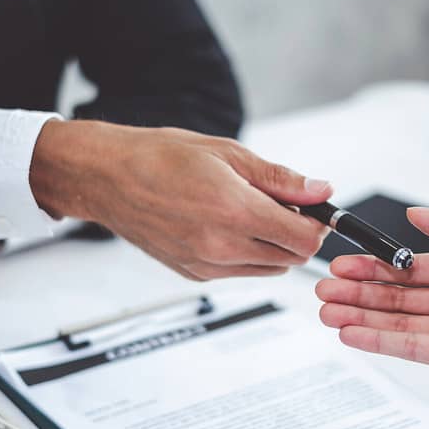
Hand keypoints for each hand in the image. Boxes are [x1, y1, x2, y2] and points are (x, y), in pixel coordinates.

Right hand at [29, 120, 330, 279]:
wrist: (108, 178)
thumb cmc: (160, 158)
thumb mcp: (228, 154)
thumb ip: (280, 178)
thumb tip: (320, 190)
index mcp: (235, 212)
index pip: (305, 240)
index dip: (317, 224)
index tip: (312, 208)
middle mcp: (221, 247)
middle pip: (291, 259)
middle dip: (295, 233)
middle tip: (277, 203)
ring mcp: (206, 265)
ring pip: (267, 269)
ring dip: (272, 246)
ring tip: (247, 211)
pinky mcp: (193, 274)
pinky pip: (238, 271)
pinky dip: (245, 253)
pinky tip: (223, 224)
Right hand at [315, 207, 428, 425]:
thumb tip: (415, 214)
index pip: (407, 266)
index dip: (372, 266)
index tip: (341, 263)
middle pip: (395, 295)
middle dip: (357, 292)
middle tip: (322, 289)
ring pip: (396, 321)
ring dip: (359, 317)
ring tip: (325, 312)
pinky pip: (411, 347)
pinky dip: (379, 341)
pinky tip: (351, 334)